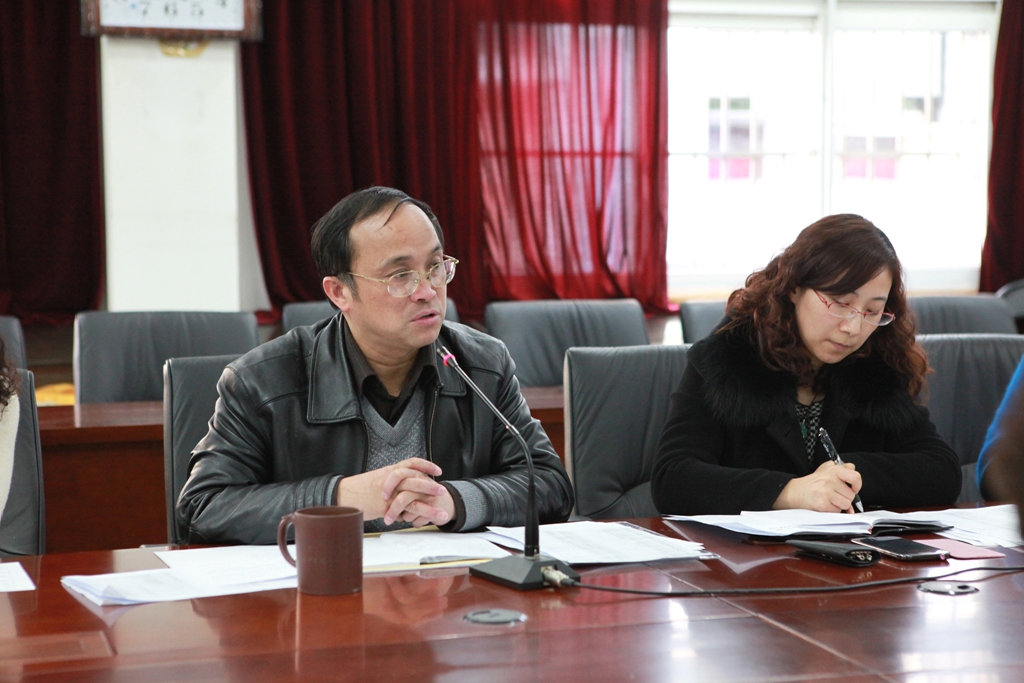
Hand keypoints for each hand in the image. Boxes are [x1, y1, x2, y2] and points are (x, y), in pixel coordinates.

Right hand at [337, 458, 453, 525]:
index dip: (425, 465)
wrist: (342, 495)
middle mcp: (390, 479)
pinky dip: (415, 517)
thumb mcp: (376, 479)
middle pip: (415, 479)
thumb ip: (392, 482)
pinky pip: (403, 511)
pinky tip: (422, 521)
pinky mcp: (384, 506)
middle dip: (430, 486)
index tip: (438, 470)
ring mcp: (388, 493)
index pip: (411, 463)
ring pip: (413, 497)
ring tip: (441, 513)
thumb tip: (404, 490)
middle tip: (442, 491)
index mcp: (389, 471)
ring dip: (429, 506)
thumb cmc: (359, 489)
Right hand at [773, 461, 861, 512]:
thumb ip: (842, 470)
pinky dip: (832, 510)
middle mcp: (830, 479)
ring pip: (846, 504)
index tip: (852, 488)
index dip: (857, 485)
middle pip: (851, 495)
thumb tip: (855, 482)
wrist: (793, 493)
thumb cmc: (811, 483)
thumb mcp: (825, 470)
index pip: (855, 477)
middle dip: (844, 498)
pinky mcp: (823, 504)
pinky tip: (824, 505)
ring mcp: (826, 492)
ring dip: (838, 505)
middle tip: (833, 495)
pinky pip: (837, 511)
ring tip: (828, 500)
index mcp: (833, 470)